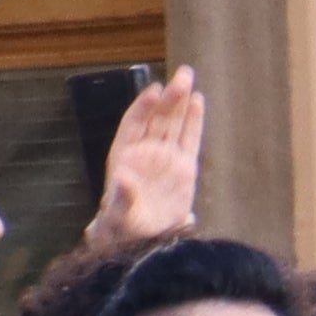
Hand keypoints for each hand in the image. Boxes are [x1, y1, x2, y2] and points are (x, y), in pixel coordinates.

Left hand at [95, 69, 208, 247]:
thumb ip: (122, 197)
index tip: (154, 92)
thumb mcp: (118, 216)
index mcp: (123, 158)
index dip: (143, 108)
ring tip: (188, 76)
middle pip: (157, 119)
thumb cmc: (122, 227)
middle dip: (168, 96)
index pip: (133, 125)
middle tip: (182, 74)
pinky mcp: (184, 169)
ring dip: (180, 101)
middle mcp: (144, 153)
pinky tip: (197, 101)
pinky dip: (193, 121)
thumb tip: (124, 178)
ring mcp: (165, 158)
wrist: (141, 241)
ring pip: (173, 124)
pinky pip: (189, 140)